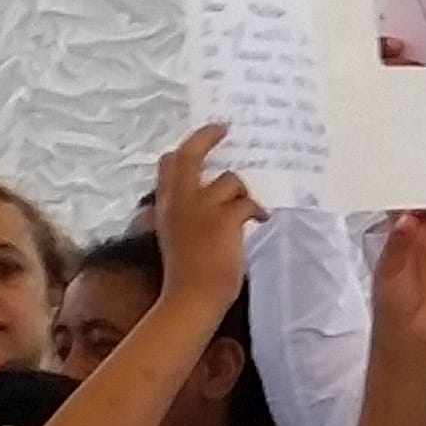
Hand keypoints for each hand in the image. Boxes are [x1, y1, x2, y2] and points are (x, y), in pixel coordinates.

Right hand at [152, 125, 266, 314]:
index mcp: (165, 205)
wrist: (191, 296)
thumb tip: (200, 205)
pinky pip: (247, 202)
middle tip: (224, 129)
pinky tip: (260, 219)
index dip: (187, 148)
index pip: (168, 164)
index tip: (204, 137)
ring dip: (243, 192)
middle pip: (189, 155)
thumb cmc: (185, 273)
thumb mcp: (173, 236)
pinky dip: (257, 210)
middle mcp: (179, 200)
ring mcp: (201, 208)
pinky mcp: (224, 220)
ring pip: (230, 180)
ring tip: (251, 210)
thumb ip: (180, 216)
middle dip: (207, 137)